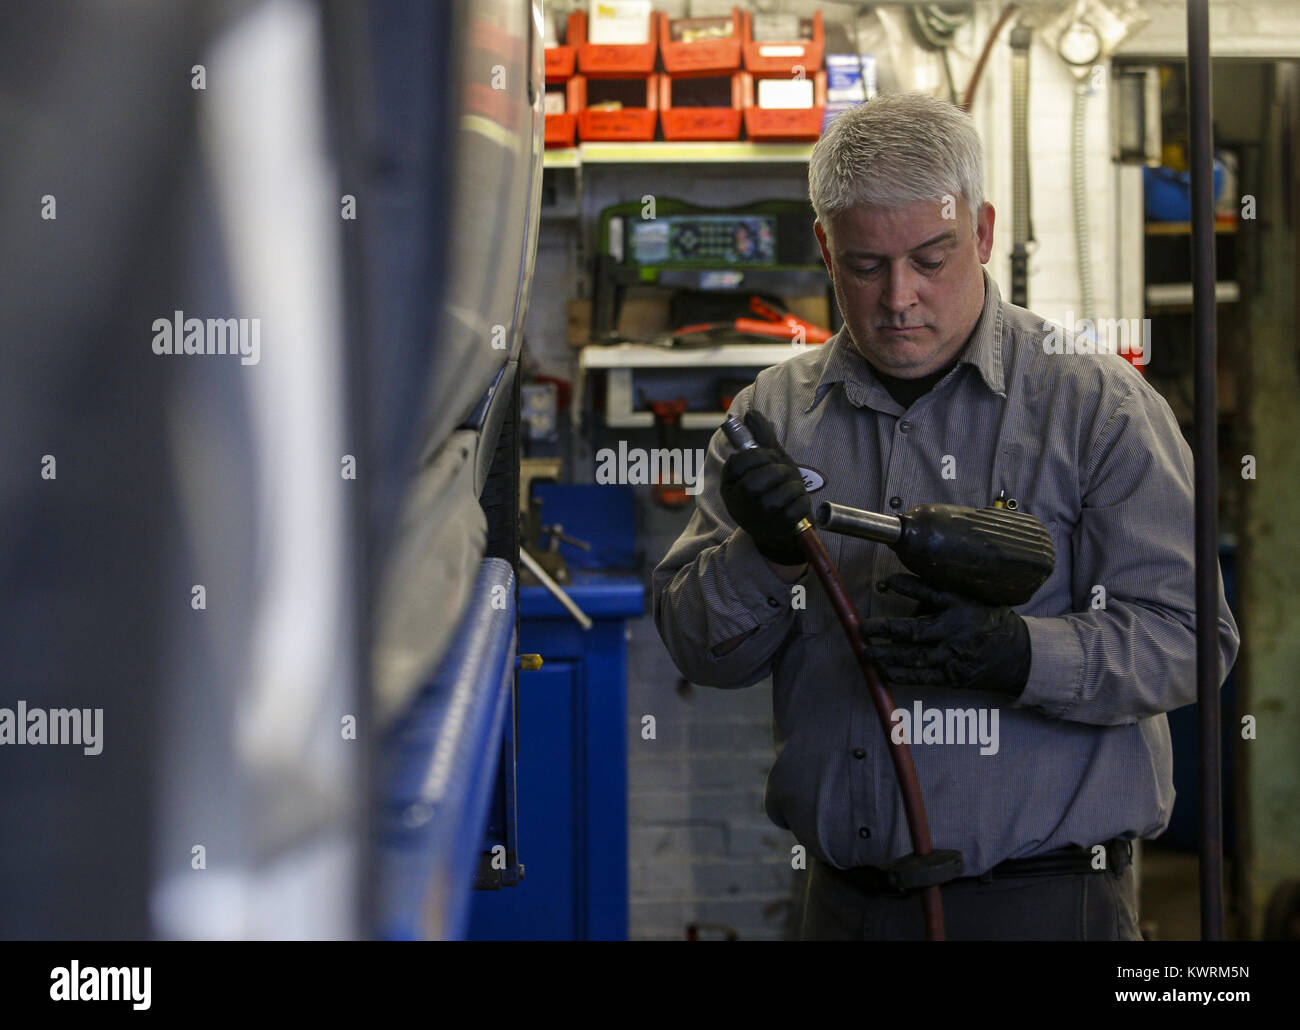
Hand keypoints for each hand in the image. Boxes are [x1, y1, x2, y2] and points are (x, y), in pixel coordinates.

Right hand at [720, 409, 810, 566]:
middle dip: (777, 472)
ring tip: (794, 486)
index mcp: (730, 483)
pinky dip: (801, 502)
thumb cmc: (773, 489)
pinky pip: (791, 512)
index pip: (737, 463)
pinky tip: (800, 500)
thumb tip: (750, 415)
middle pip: (754, 483)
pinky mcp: (773, 533)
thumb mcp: (768, 461)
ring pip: (774, 499)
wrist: (783, 526)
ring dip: (792, 487)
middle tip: (784, 472)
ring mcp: (755, 520)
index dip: (758, 456)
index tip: (770, 456)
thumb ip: (761, 438)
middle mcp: (737, 503)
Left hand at [859, 574, 1031, 697]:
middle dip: (886, 629)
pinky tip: (885, 672)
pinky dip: (902, 675)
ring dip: (888, 655)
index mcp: (961, 607)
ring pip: (914, 657)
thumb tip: (898, 583)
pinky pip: (923, 678)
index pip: (932, 593)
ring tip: (868, 652)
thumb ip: (936, 594)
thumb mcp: (970, 599)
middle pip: (914, 631)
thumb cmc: (987, 621)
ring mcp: (954, 656)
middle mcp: (956, 632)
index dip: (909, 587)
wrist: (1018, 655)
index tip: (888, 581)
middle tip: (864, 628)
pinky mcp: (953, 677)